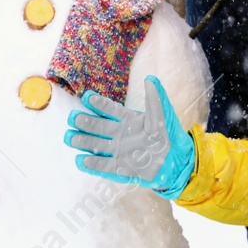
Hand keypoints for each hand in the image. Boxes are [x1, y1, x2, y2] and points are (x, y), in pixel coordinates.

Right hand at [64, 75, 195, 197]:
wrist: (177, 160)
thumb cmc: (168, 134)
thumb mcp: (162, 115)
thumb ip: (155, 98)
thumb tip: (150, 78)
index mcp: (127, 119)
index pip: (110, 109)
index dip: (99, 104)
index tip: (87, 97)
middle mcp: (119, 134)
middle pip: (98, 127)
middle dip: (84, 122)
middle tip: (72, 118)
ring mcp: (118, 151)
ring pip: (96, 145)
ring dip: (82, 141)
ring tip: (69, 137)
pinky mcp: (121, 168)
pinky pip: (104, 166)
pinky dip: (92, 164)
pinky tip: (80, 160)